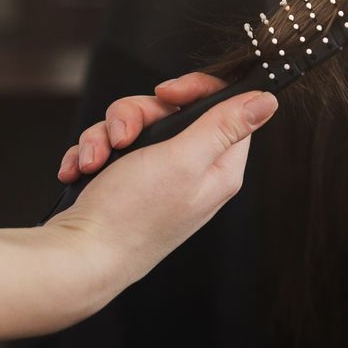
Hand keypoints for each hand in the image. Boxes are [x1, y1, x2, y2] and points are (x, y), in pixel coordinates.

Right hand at [46, 73, 277, 286]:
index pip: (224, 107)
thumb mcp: (183, 159)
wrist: (78, 256)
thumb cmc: (132, 215)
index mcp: (218, 168)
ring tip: (93, 163)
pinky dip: (92, 154)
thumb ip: (224, 125)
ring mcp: (156, 178)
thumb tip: (268, 100)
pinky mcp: (125, 183)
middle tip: (122, 139)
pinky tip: (80, 171)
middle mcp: (191, 171)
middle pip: (170, 111)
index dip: (194, 90)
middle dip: (134, 117)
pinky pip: (110, 147)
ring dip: (105, 137)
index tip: (165, 93)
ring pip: (133, 126)